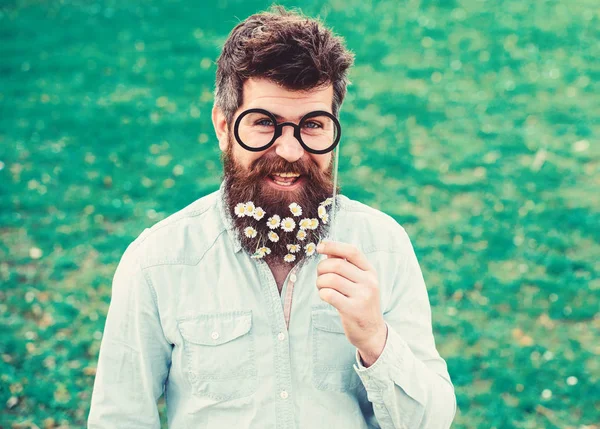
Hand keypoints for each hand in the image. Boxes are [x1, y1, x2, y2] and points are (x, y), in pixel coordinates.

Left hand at [316, 240, 387, 365]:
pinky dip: (322, 293)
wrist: (372, 332)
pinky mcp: (353, 310)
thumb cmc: (360, 302)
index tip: (319, 247)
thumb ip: (345, 265)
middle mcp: (369, 282)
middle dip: (321, 269)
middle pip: (337, 265)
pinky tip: (325, 297)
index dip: (334, 246)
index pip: (352, 251)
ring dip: (320, 282)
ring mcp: (362, 296)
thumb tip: (327, 249)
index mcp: (370, 271)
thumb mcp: (359, 282)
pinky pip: (329, 295)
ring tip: (322, 288)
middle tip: (319, 276)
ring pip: (330, 280)